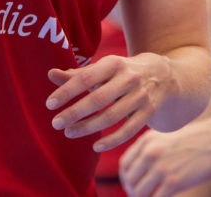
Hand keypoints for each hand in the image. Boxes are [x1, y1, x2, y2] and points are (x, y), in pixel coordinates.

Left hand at [46, 52, 174, 151]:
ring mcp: (140, 96)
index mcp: (114, 63)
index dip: (67, 92)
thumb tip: (51, 74)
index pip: (86, 78)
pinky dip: (112, 140)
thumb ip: (77, 75)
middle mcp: (129, 78)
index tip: (49, 105)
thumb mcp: (102, 68)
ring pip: (112, 116)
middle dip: (75, 113)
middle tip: (56, 123)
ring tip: (69, 133)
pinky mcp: (148, 111)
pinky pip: (129, 130)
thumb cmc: (121, 72)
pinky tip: (96, 147)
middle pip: (98, 99)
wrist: (160, 73)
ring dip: (88, 127)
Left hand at [119, 117, 210, 196]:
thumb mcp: (169, 135)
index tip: (131, 184)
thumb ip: (153, 147)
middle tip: (142, 195)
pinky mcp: (174, 182)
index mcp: (147, 140)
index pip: (124, 164)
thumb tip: (142, 166)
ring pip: (139, 192)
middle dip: (133, 191)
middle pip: (130, 180)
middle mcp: (150, 153)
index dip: (126, 178)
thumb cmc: (199, 137)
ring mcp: (161, 168)